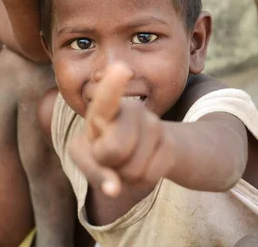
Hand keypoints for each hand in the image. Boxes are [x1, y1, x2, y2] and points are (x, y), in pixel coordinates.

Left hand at [68, 63, 172, 197]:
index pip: (106, 99)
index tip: (121, 68)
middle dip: (107, 163)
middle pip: (112, 150)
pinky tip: (144, 164)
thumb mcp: (88, 157)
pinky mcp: (169, 143)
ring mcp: (152, 124)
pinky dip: (142, 180)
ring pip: (130, 169)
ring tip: (128, 159)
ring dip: (126, 174)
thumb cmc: (104, 148)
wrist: (145, 147)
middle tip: (110, 155)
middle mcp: (130, 109)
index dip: (113, 86)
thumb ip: (94, 172)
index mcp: (103, 109)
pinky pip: (148, 176)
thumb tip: (113, 190)